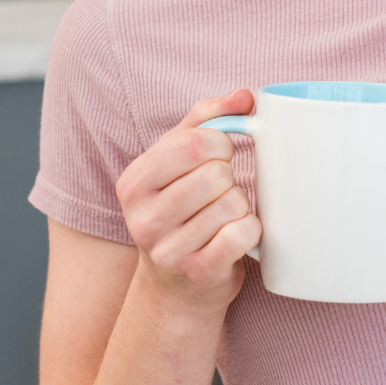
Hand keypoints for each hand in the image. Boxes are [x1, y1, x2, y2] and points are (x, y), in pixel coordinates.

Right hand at [115, 88, 261, 311]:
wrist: (176, 288)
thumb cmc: (182, 212)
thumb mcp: (178, 162)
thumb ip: (207, 120)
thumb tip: (244, 96)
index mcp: (134, 182)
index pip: (191, 143)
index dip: (220, 143)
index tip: (220, 156)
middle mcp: (143, 218)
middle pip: (214, 174)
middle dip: (230, 178)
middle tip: (221, 192)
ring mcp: (168, 250)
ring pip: (232, 204)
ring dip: (240, 206)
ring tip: (225, 217)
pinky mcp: (198, 273)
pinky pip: (243, 234)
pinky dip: (251, 230)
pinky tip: (237, 236)